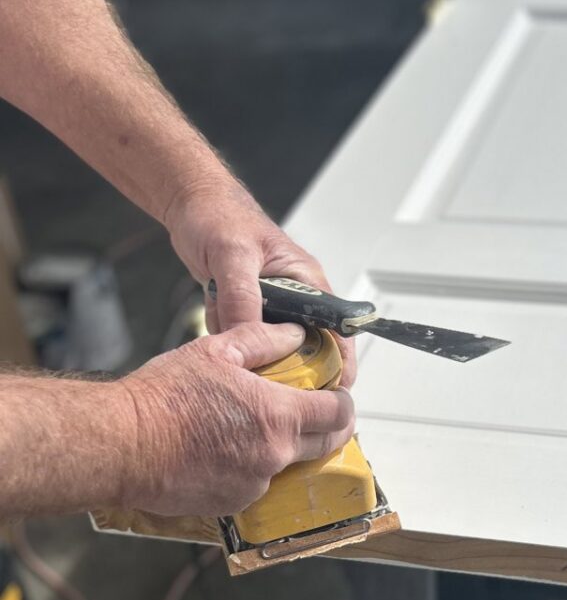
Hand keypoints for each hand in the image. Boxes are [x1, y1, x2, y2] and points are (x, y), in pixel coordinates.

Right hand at [118, 322, 354, 515]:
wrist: (120, 445)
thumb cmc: (164, 397)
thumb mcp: (218, 350)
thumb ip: (265, 340)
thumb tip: (295, 334)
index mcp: (278, 416)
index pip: (338, 413)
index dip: (344, 402)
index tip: (338, 394)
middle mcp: (273, 455)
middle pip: (325, 444)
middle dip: (329, 427)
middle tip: (316, 410)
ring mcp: (254, 484)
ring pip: (290, 464)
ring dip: (286, 446)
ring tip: (256, 425)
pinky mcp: (231, 504)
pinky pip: (258, 483)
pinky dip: (254, 466)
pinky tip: (229, 447)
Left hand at [164, 180, 356, 387]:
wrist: (193, 208)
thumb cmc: (223, 217)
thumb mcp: (233, 255)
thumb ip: (242, 296)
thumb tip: (246, 336)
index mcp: (307, 281)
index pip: (336, 329)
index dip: (339, 362)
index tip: (334, 392)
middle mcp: (294, 298)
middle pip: (305, 348)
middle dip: (289, 367)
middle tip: (273, 387)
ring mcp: (270, 307)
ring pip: (270, 348)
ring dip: (251, 353)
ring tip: (235, 347)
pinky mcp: (247, 312)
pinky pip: (241, 341)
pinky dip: (226, 339)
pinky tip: (213, 319)